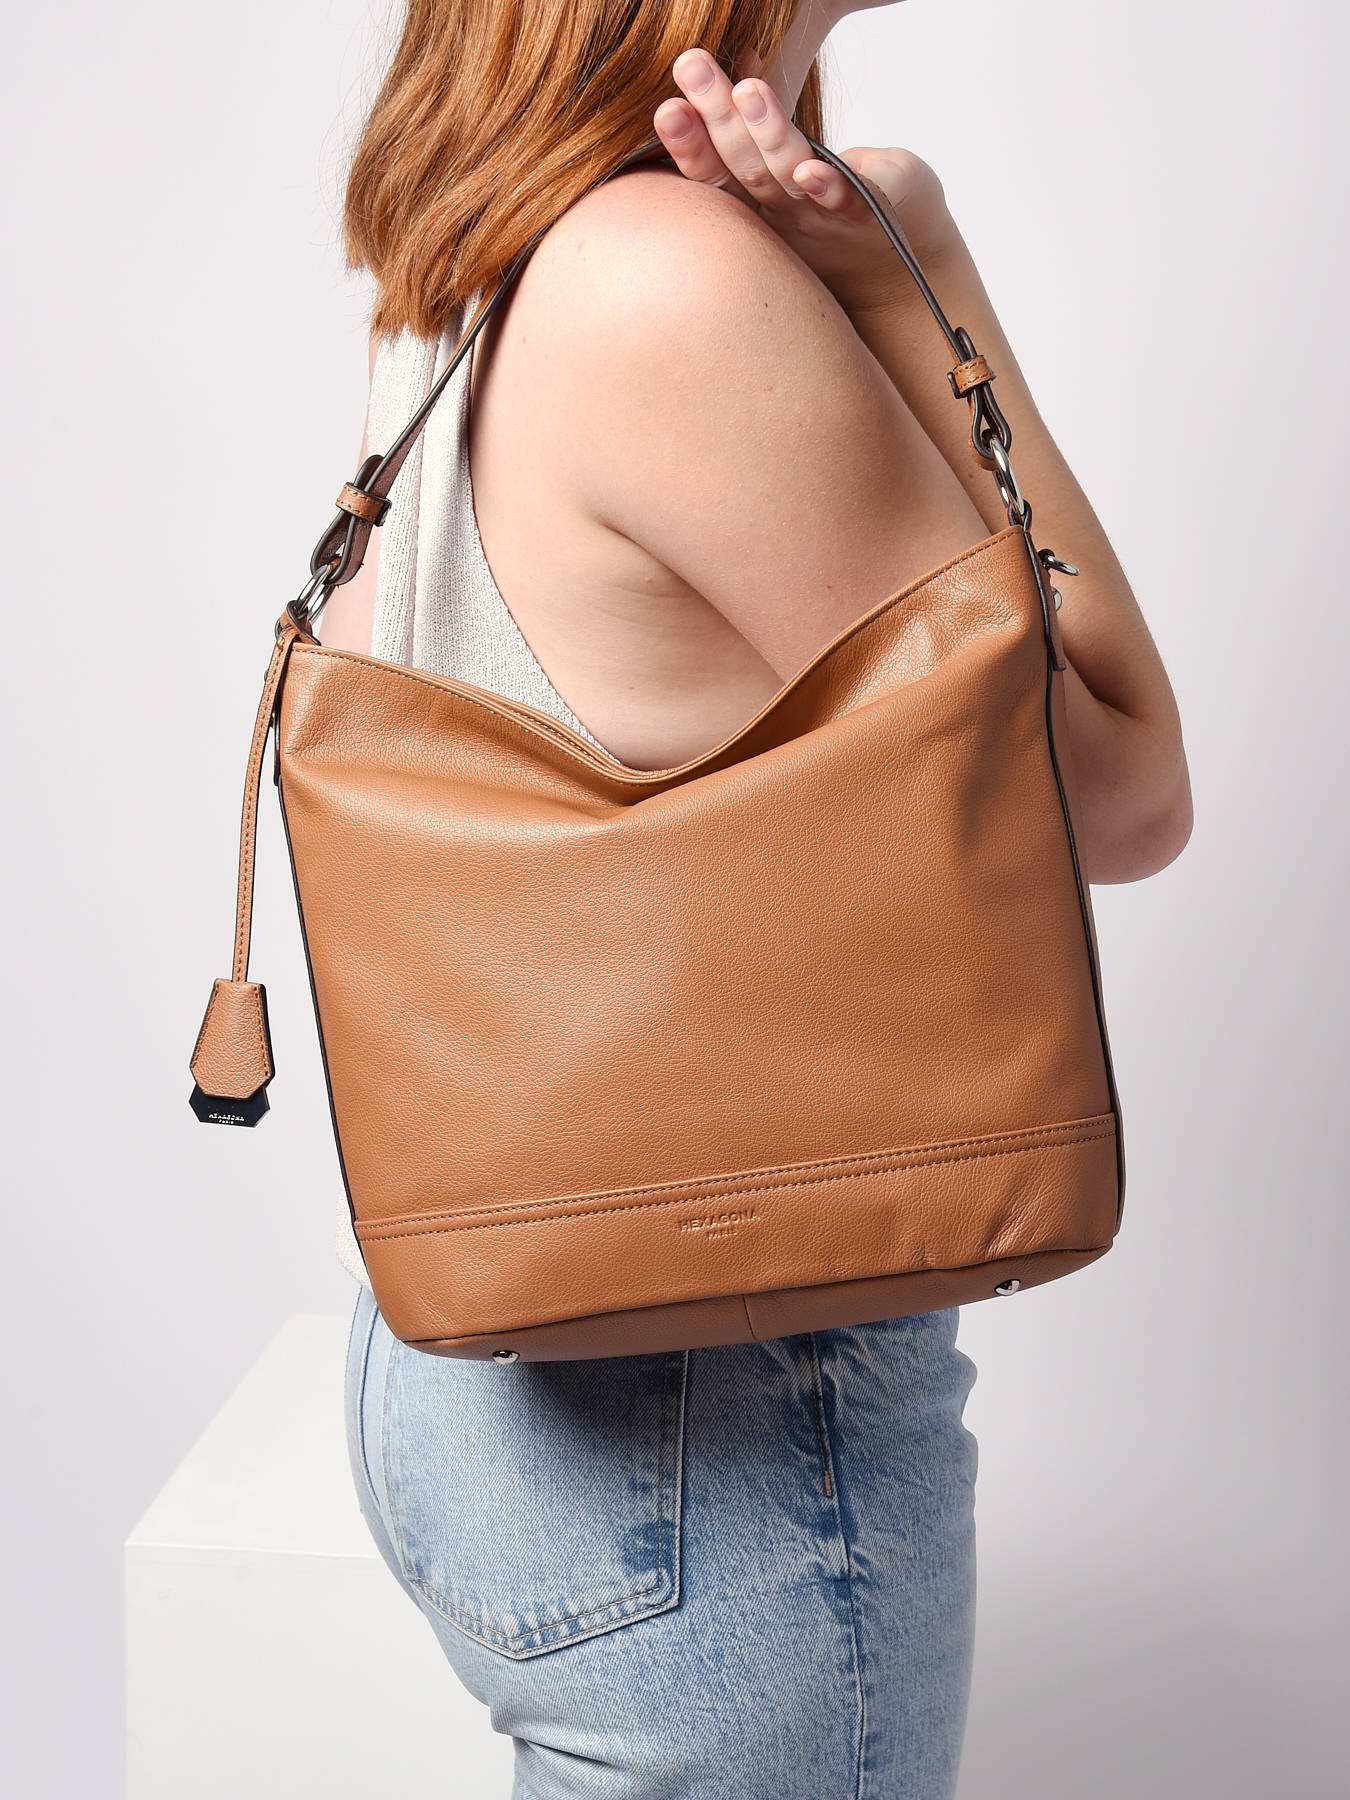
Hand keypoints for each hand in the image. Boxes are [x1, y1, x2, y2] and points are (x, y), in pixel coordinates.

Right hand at [654, 48, 954, 319]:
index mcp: (760, 203)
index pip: (716, 171)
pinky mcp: (871, 215)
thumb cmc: (845, 210)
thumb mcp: (799, 163)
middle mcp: (783, 215)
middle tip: (690, 66)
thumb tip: (743, 64)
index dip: (689, 142)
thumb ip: (767, 126)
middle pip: (742, 165)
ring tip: (746, 90)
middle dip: (715, 116)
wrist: (904, 266)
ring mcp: (824, 219)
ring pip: (785, 176)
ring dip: (765, 135)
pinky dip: (826, 188)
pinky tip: (810, 170)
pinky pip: (845, 201)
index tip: (666, 106)